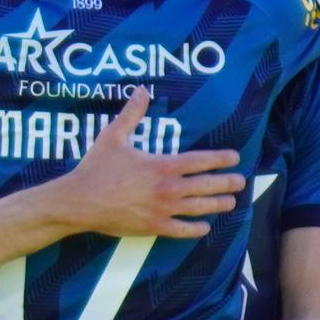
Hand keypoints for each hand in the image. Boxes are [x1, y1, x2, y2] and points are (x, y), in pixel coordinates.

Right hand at [45, 89, 239, 242]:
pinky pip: (181, 230)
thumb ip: (132, 114)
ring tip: (230, 203)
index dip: (220, 159)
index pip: (200, 161)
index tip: (234, 157)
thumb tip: (141, 90)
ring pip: (199, 208)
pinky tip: (205, 227)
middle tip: (241, 182)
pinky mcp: (153, 227)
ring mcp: (163, 210)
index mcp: (162, 165)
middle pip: (206, 185)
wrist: (79, 201)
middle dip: (226, 183)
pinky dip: (195, 229)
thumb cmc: (96, 168)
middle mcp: (168, 188)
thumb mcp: (113, 136)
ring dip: (217, 205)